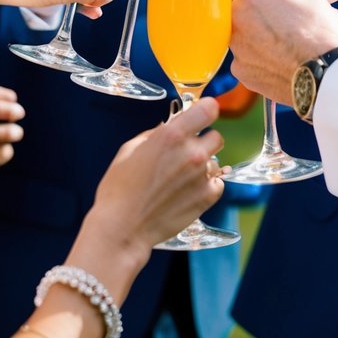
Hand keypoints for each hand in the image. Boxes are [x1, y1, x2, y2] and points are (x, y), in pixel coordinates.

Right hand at [87, 98, 224, 259]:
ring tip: (181, 178)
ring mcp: (201, 177)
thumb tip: (169, 127)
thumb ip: (155, 134)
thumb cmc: (119, 189)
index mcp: (172, 135)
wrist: (123, 228)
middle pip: (216, 136)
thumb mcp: (130, 150)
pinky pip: (217, 183)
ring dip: (202, 166)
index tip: (201, 115)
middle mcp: (191, 153)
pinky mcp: (206, 198)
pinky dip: (207, 185)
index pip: (208, 109)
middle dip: (203, 141)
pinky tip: (189, 191)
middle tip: (187, 152)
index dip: (205, 111)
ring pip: (215, 161)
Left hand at [229, 0, 337, 103]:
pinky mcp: (240, 70)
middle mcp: (236, 16)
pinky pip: (245, 59)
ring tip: (280, 46)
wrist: (326, 75)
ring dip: (254, 36)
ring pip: (240, 35)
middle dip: (251, 12)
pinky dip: (257, 60)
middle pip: (236, 9)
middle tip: (273, 20)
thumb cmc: (321, 33)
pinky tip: (277, 63)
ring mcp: (235, 45)